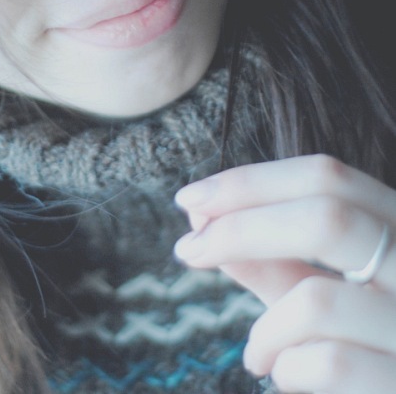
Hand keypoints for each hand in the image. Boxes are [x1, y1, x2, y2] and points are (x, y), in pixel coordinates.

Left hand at [174, 154, 395, 392]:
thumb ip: (269, 259)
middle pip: (328, 217)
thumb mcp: (318, 294)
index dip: (251, 182)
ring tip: (256, 355)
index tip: (192, 199)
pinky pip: (329, 364)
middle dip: (241, 228)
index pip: (329, 178)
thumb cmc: (362, 348)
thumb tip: (200, 217)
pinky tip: (284, 378)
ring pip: (318, 302)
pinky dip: (287, 369)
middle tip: (189, 250)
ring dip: (265, 331)